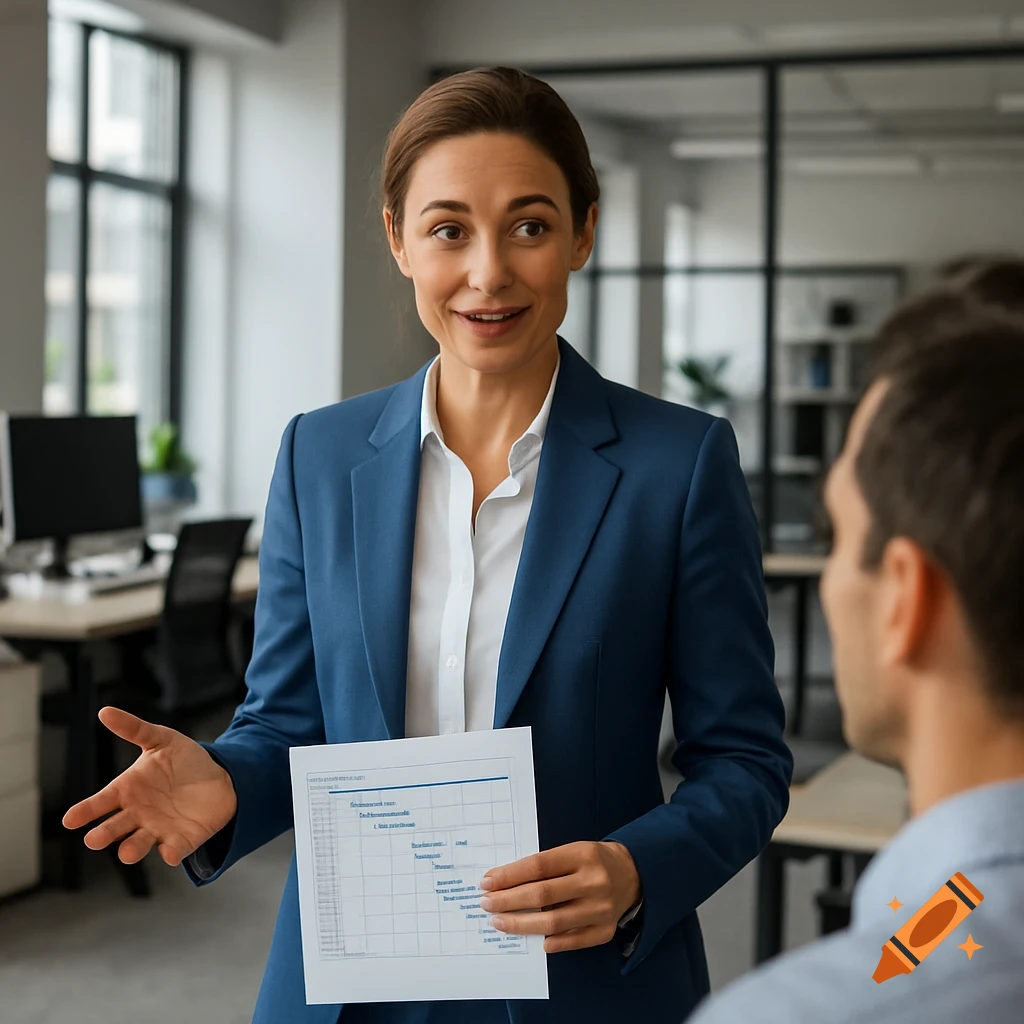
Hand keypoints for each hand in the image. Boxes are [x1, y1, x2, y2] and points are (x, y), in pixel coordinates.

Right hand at [62, 707, 237, 867]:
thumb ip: (134, 729)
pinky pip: (173, 850)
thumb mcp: (160, 739)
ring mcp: (157, 829)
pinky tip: (170, 853)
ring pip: (138, 844)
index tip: (70, 820)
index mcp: (127, 791)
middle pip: (114, 828)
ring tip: (127, 852)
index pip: (100, 803)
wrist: (220, 776)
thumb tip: (104, 711)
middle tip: (94, 839)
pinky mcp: (181, 840)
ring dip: (131, 849)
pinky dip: (170, 853)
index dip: (85, 811)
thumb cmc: (183, 760)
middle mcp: (137, 815)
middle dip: (103, 835)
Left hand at [479, 841, 640, 952]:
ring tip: (499, 921)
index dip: (509, 875)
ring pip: (553, 922)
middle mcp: (594, 881)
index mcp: (583, 854)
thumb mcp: (573, 851)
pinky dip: (552, 941)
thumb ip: (545, 865)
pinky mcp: (606, 930)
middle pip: (542, 894)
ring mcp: (601, 909)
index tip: (486, 882)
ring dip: (520, 923)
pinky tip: (535, 940)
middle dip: (508, 900)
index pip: (538, 866)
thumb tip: (504, 882)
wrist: (634, 873)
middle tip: (485, 903)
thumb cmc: (592, 860)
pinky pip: (573, 940)